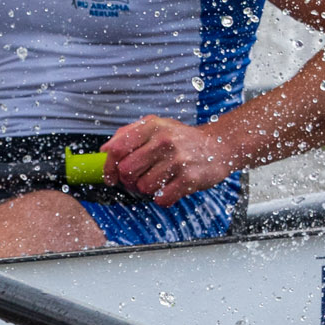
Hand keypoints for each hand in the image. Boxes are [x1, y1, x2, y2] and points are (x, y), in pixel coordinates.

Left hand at [102, 116, 238, 205]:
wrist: (220, 146)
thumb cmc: (181, 138)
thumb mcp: (155, 126)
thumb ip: (127, 134)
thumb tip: (105, 150)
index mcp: (151, 127)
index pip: (117, 149)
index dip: (108, 167)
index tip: (110, 177)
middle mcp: (164, 141)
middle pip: (126, 171)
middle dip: (127, 180)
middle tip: (135, 181)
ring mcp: (178, 160)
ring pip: (143, 187)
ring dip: (145, 189)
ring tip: (156, 182)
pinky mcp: (191, 179)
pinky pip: (162, 199)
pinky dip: (161, 199)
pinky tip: (168, 190)